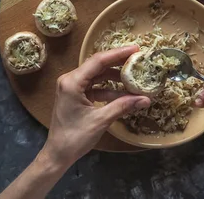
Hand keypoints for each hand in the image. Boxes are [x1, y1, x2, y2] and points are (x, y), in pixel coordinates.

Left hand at [40, 45, 150, 169]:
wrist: (58, 154)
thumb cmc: (75, 137)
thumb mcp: (101, 120)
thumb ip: (123, 106)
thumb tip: (145, 99)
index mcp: (72, 82)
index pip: (98, 61)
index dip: (118, 54)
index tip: (135, 49)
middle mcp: (70, 80)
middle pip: (98, 66)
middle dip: (118, 63)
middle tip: (138, 59)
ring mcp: (72, 87)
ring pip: (98, 76)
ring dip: (115, 77)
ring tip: (134, 76)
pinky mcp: (76, 96)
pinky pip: (95, 87)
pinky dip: (109, 89)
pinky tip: (125, 93)